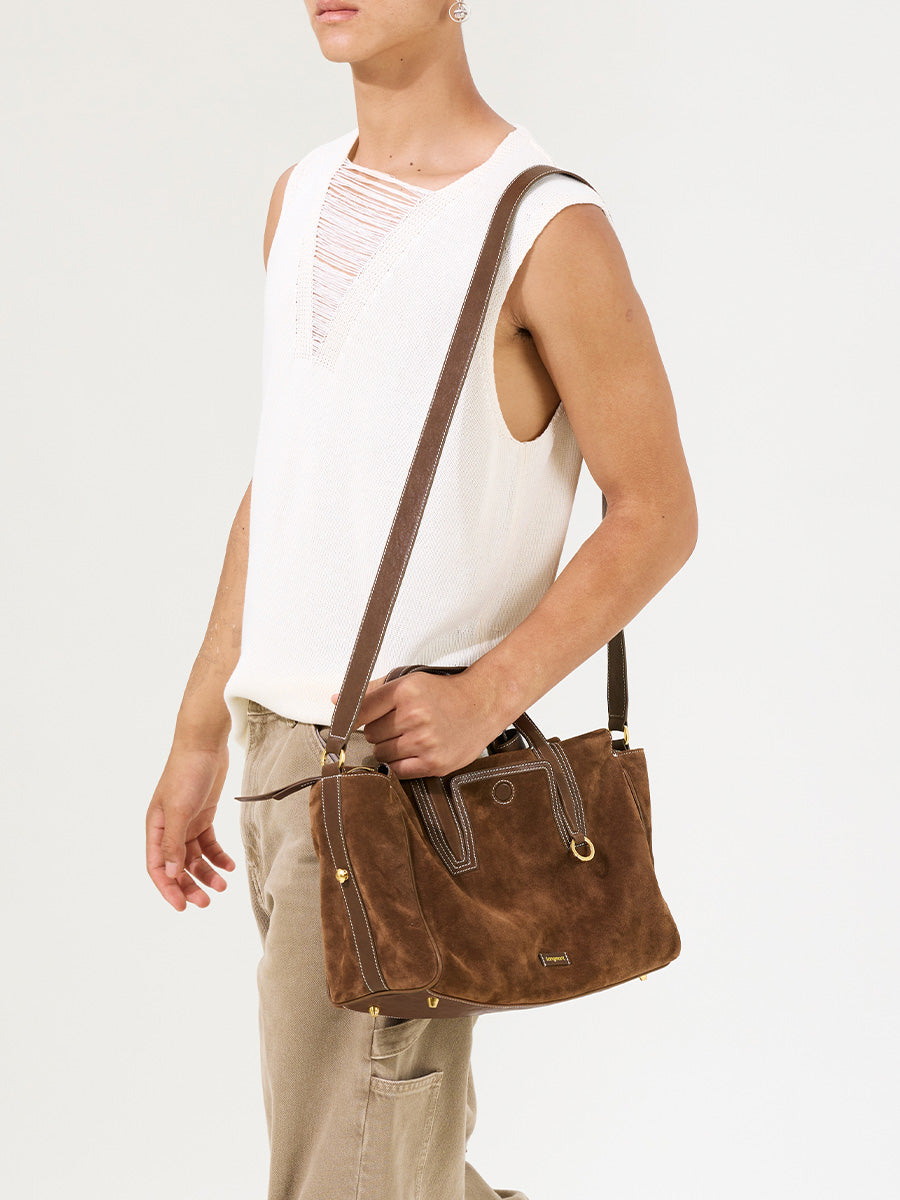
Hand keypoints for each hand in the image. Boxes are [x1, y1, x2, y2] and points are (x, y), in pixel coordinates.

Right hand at [146, 740, 235, 910]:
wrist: (205, 745)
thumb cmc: (186, 773)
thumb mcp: (180, 809)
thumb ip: (174, 842)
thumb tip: (170, 873)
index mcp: (155, 828)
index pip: (157, 867)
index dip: (168, 888)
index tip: (183, 906)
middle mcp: (169, 828)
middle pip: (176, 866)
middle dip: (190, 885)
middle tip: (207, 902)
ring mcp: (187, 823)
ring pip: (195, 858)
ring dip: (207, 873)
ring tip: (223, 885)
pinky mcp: (204, 816)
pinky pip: (209, 844)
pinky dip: (218, 856)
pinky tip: (229, 866)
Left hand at [329, 669, 507, 778]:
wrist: (482, 705)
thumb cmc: (445, 694)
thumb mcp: (410, 681)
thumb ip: (373, 691)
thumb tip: (337, 700)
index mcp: (406, 692)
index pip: (361, 710)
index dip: (352, 718)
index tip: (347, 723)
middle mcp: (415, 716)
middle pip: (371, 734)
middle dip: (381, 731)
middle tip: (400, 724)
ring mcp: (425, 742)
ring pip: (382, 754)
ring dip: (390, 748)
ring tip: (410, 737)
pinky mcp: (434, 763)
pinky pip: (398, 771)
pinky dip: (401, 764)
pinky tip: (414, 751)